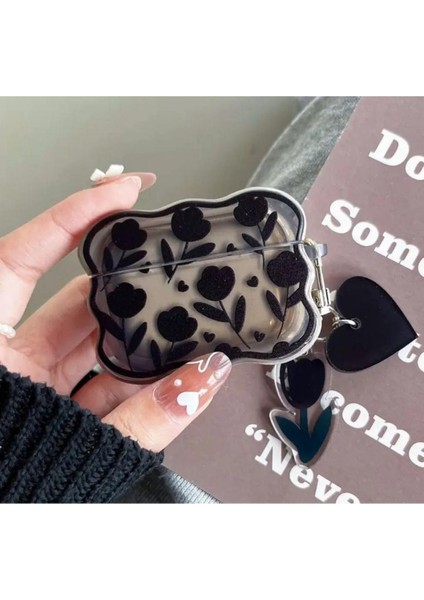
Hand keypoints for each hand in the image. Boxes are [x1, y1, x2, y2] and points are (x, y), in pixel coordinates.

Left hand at [0, 174, 231, 450]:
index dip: (75, 215)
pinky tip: (163, 380)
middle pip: (75, 301)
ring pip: (93, 344)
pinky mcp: (47, 405)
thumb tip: (201, 381)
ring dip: (139, 345)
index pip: (25, 254)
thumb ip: (147, 418)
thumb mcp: (75, 445)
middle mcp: (5, 356)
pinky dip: (133, 380)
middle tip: (169, 277)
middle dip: (129, 294)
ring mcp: (26, 381)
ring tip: (178, 337)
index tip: (120, 189)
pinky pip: (97, 380)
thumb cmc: (1, 481)